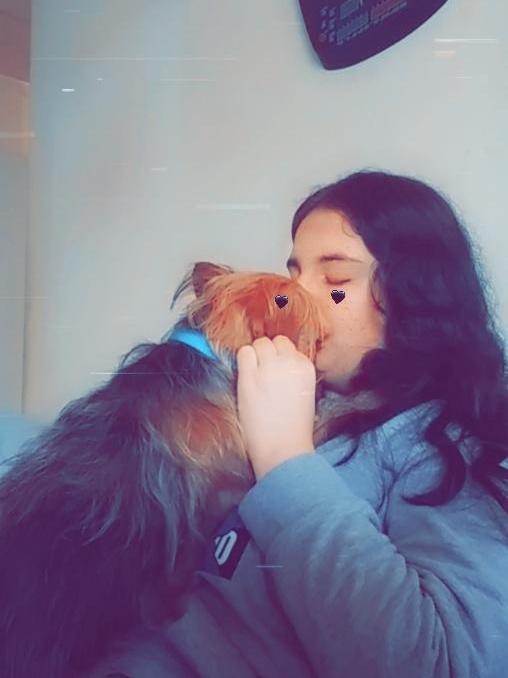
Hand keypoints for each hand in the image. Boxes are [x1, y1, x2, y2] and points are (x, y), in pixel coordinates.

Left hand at [236, 335, 315, 479]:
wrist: (283, 448)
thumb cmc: (294, 427)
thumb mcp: (305, 393)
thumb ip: (294, 374)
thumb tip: (278, 362)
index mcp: (305, 367)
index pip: (289, 347)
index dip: (280, 358)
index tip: (276, 370)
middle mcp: (289, 363)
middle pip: (274, 342)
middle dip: (267, 353)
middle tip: (262, 371)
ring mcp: (268, 368)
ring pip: (259, 343)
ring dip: (255, 355)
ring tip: (253, 374)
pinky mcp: (249, 377)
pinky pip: (243, 352)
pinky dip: (242, 360)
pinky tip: (245, 376)